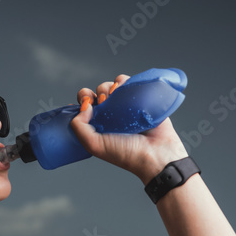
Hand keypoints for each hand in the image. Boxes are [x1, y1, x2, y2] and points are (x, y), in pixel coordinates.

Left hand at [70, 74, 188, 183]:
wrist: (156, 153)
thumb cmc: (127, 154)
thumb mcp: (94, 146)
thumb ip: (79, 127)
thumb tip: (84, 105)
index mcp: (97, 126)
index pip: (83, 108)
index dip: (82, 101)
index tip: (85, 103)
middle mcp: (110, 116)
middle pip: (94, 95)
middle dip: (93, 93)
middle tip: (101, 102)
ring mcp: (124, 106)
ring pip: (109, 87)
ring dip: (107, 87)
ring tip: (113, 97)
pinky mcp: (139, 98)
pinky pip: (127, 82)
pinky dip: (122, 81)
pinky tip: (121, 88)